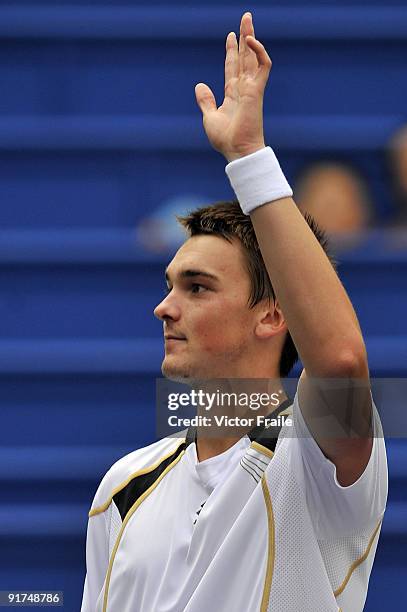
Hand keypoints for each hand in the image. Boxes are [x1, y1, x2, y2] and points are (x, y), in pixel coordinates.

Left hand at [195, 12, 271, 161]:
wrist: (238, 151)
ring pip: (253, 56)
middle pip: (245, 57)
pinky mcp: (257, 90)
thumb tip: (200, 85)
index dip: (231, 51)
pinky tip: (249, 40)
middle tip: (245, 18)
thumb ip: (206, 100)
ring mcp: (251, 88)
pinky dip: (258, 51)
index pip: (233, 67)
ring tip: (247, 19)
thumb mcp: (210, 117)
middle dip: (244, 37)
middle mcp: (243, 88)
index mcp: (233, 94)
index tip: (230, 36)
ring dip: (250, 37)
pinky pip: (263, 66)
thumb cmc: (226, 139)